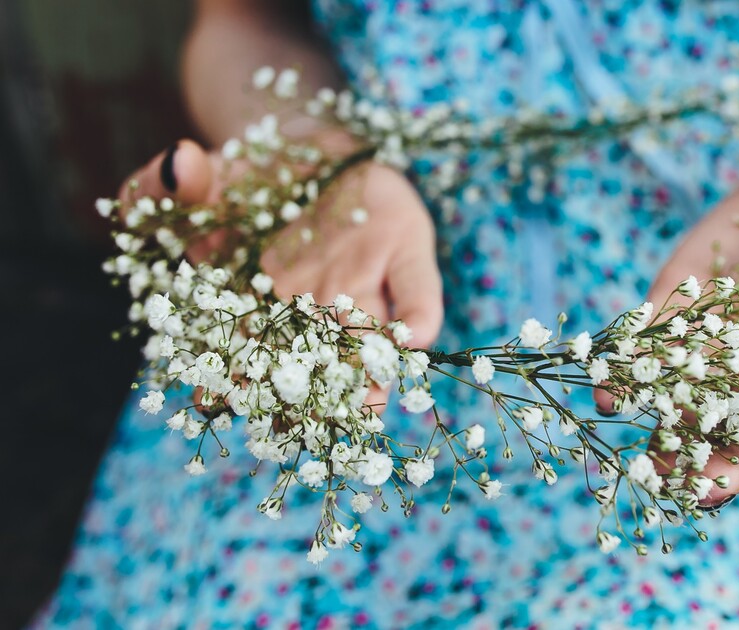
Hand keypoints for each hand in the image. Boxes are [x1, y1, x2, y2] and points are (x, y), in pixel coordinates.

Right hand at [119, 138, 443, 405]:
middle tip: (312, 423)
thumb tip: (178, 164)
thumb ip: (161, 184)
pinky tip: (419, 334)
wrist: (311, 148)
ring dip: (374, 373)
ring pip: (372, 341)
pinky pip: (417, 288)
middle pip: (317, 363)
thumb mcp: (198, 177)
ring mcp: (364, 282)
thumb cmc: (247, 178)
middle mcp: (317, 306)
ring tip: (373, 398)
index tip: (226, 401)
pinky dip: (420, 313)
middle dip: (315, 396)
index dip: (237, 379)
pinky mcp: (406, 249)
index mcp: (261, 303)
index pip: (247, 353)